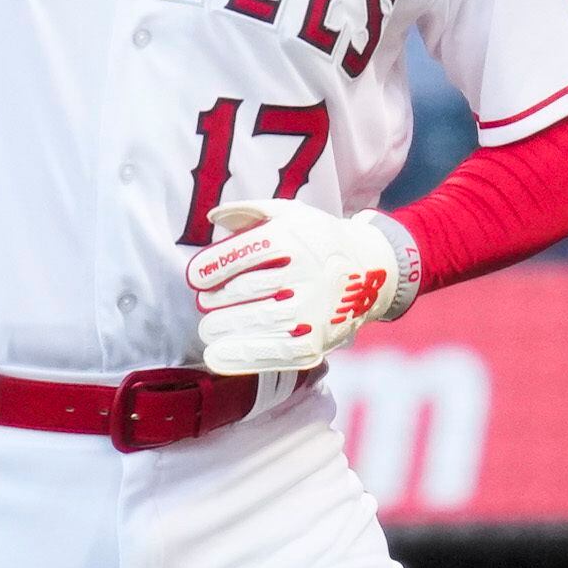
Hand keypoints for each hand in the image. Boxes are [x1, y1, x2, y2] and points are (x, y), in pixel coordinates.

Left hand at [189, 197, 409, 373]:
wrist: (371, 271)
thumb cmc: (318, 241)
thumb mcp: (291, 214)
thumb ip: (250, 211)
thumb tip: (213, 218)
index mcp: (294, 239)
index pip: (242, 254)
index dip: (210, 268)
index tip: (195, 278)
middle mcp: (305, 273)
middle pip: (244, 290)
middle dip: (215, 299)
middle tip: (206, 303)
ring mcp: (313, 309)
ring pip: (254, 321)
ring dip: (221, 326)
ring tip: (208, 328)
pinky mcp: (316, 341)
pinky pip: (272, 352)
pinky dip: (239, 356)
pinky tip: (215, 355)